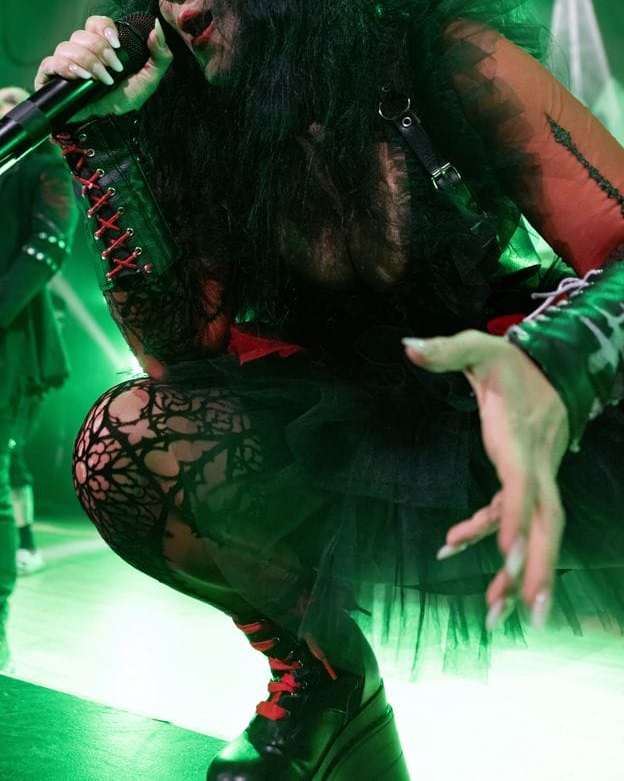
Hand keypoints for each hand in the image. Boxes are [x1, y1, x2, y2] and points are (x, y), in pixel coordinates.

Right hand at [34, 16, 172, 117]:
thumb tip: (156, 26)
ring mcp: (62, 66)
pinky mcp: (48, 80)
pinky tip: (79, 77)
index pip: (94, 23)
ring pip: (65, 47)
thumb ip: (160, 53)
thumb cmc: (127, 103)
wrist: (110, 127)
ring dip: (86, 61)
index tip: (118, 45)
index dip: (104, 28)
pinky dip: (65, 67)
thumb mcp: (150, 78)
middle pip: (80, 34)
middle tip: (114, 69)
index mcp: (99, 47)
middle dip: (100, 50)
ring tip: (100, 79)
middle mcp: (79, 53)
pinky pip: (49, 63)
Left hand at [403, 329, 569, 629]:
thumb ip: (445, 349)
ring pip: (535, 529)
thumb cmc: (507, 360)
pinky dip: (484, 534)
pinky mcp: (524, 478)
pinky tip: (451, 547)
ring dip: (519, 571)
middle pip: (544, 522)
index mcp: (519, 436)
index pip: (523, 483)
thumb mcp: (477, 346)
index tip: (509, 556)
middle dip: (539, 568)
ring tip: (496, 611)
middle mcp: (534, 463)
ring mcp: (534, 474)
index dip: (516, 518)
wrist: (551, 367)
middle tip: (528, 613)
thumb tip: (408, 348)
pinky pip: (508, 515)